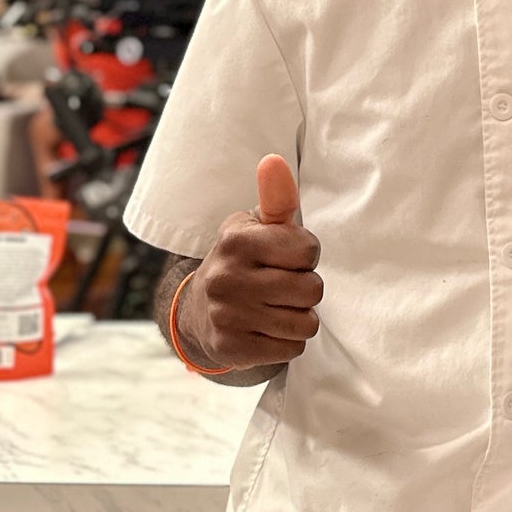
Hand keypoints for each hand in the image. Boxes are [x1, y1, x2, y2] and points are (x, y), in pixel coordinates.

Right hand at [176, 154, 322, 371]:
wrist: (199, 310)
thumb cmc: (243, 261)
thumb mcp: (255, 227)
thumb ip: (275, 198)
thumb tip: (274, 162)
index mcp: (236, 241)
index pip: (308, 249)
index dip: (306, 255)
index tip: (286, 257)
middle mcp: (226, 278)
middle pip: (311, 289)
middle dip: (306, 288)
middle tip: (282, 286)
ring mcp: (227, 317)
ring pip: (306, 323)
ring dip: (300, 317)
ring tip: (277, 307)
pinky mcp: (231, 349)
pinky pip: (291, 349)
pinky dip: (288, 342)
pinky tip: (267, 329)